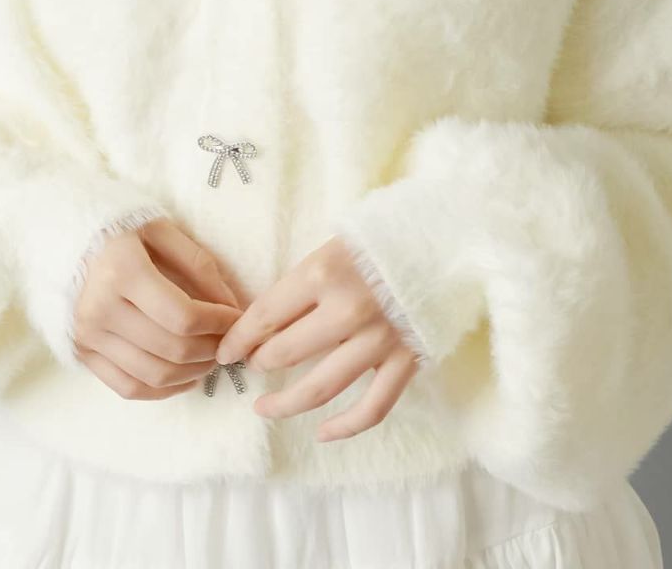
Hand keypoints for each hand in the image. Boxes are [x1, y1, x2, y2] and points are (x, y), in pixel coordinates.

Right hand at [72, 216, 250, 399]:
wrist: (63, 239)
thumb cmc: (119, 229)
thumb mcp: (161, 230)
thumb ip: (199, 265)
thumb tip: (232, 305)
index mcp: (122, 272)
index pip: (183, 316)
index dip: (219, 324)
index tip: (237, 318)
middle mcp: (101, 309)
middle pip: (172, 349)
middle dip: (211, 350)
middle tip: (228, 340)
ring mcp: (88, 336)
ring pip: (153, 375)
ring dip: (193, 373)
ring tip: (211, 357)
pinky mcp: (82, 353)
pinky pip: (128, 388)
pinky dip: (163, 390)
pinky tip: (186, 377)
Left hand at [213, 235, 421, 442]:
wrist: (446, 239)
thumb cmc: (383, 238)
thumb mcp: (334, 245)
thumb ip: (304, 282)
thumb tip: (264, 321)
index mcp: (323, 272)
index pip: (264, 316)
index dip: (238, 338)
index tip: (225, 351)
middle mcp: (347, 309)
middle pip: (284, 352)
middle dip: (259, 362)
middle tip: (251, 366)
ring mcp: (378, 339)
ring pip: (319, 388)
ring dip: (285, 402)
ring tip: (264, 407)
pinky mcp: (407, 361)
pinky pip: (372, 407)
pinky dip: (345, 427)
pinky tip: (322, 433)